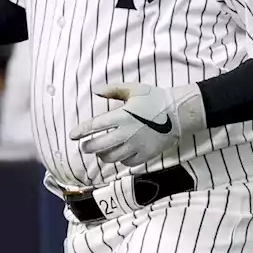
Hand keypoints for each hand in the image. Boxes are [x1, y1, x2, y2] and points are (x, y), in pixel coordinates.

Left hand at [68, 82, 206, 166]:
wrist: (180, 112)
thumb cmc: (155, 98)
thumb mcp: (134, 89)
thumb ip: (113, 90)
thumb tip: (95, 91)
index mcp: (121, 116)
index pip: (94, 126)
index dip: (80, 132)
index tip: (72, 136)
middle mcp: (126, 133)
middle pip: (98, 146)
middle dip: (88, 147)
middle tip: (85, 146)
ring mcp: (136, 145)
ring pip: (111, 157)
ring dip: (102, 155)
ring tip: (101, 151)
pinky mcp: (146, 154)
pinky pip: (128, 162)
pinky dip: (121, 160)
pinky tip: (120, 154)